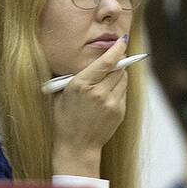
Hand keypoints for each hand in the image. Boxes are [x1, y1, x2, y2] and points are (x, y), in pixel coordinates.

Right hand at [50, 36, 129, 177]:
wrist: (77, 146)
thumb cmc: (64, 119)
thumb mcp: (62, 94)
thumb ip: (76, 76)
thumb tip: (91, 58)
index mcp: (81, 84)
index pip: (106, 61)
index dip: (117, 49)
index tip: (123, 40)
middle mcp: (98, 92)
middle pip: (118, 68)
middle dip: (117, 61)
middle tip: (115, 58)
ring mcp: (111, 103)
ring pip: (123, 79)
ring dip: (119, 74)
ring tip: (107, 78)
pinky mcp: (119, 111)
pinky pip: (123, 91)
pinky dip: (118, 88)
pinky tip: (108, 93)